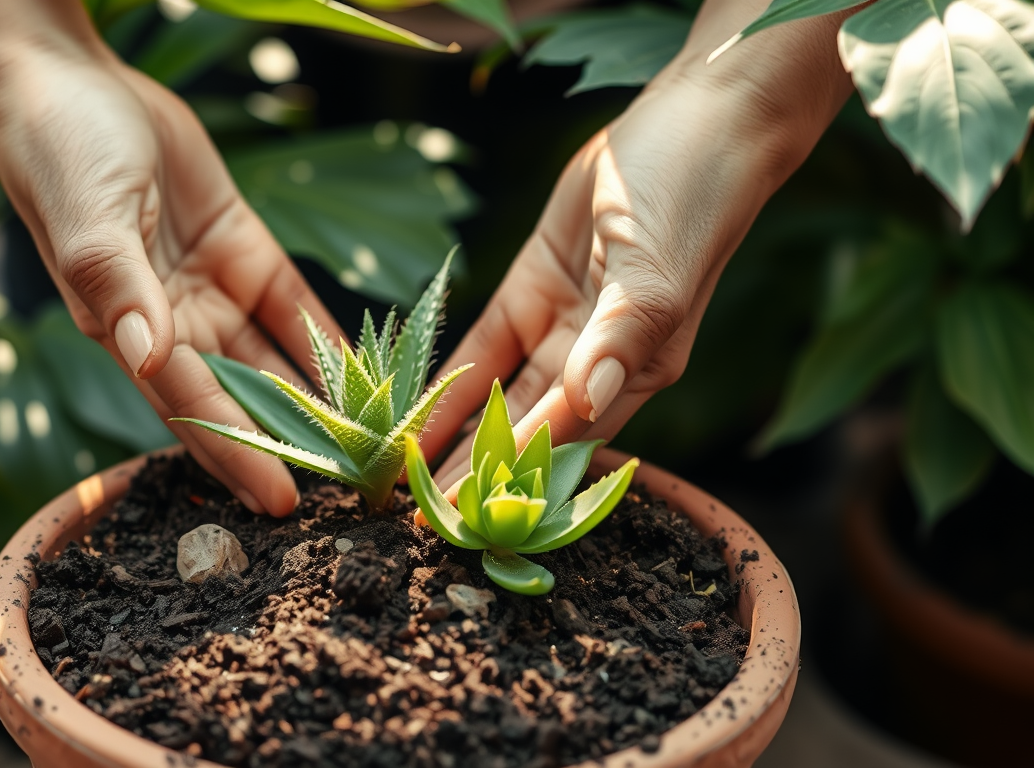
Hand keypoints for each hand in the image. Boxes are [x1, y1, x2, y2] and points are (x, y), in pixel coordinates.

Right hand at [0, 1, 342, 515]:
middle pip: (242, 396)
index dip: (239, 454)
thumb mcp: (90, 222)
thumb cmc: (61, 154)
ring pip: (274, 358)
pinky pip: (291, 304)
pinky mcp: (241, 249)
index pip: (194, 408)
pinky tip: (370, 370)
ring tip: (372, 439)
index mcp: (128, 331)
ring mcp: (211, 288)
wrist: (68, 83)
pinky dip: (326, 336)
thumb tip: (147, 353)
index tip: (282, 498)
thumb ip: (119, 289)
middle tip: (348, 484)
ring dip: (318, 398)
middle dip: (290, 442)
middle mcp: (173, 322)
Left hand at [425, 0, 853, 489]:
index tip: (467, 514)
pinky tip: (414, 412)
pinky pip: (484, 346)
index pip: (566, 440)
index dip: (516, 477)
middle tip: (417, 515)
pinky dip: (452, 378)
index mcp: (636, 371)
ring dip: (456, 435)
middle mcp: (597, 361)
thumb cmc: (689, 200)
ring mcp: (561, 325)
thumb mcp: (654, 274)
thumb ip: (617, 340)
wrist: (691, 123)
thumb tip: (584, 402)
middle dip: (476, 471)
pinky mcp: (531, 289)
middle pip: (525, 430)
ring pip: (499, 396)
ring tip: (404, 478)